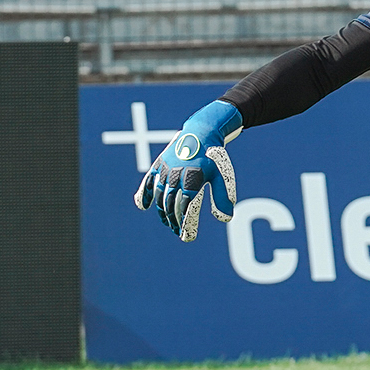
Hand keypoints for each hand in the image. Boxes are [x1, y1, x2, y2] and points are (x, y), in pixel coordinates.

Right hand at [133, 100, 243, 240]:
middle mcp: (176, 176)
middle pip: (170, 205)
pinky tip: (143, 206)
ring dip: (162, 212)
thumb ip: (222, 197)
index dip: (184, 223)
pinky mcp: (158, 165)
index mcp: (192, 180)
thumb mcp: (223, 176)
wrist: (202, 133)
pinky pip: (148, 182)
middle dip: (173, 221)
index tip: (186, 236)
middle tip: (178, 231)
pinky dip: (144, 195)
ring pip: (159, 196)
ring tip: (168, 222)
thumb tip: (226, 219)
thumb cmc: (214, 157)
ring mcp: (165, 170)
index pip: (184, 208)